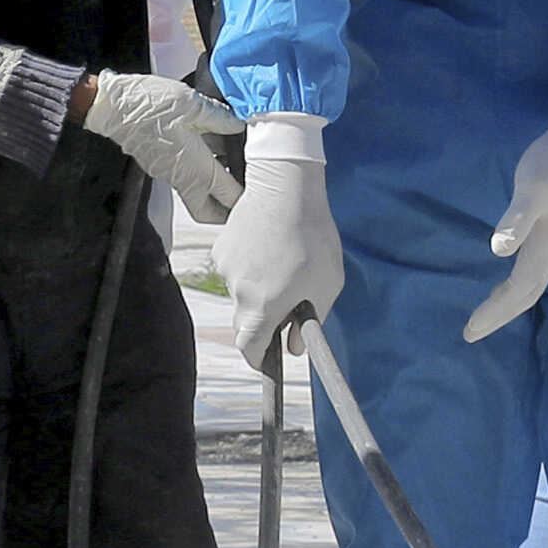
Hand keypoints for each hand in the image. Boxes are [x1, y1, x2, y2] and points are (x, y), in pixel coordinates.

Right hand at [77, 69, 247, 224]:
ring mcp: (171, 174)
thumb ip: (221, 117)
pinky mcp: (161, 165)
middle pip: (210, 212)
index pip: (231, 197)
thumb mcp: (192, 104)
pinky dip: (204, 171)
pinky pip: (188, 177)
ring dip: (217, 187)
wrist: (112, 107)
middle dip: (229, 210)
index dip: (250, 198)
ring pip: (200, 195)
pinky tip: (214, 146)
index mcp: (198, 169)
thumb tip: (240, 124)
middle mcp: (185, 179)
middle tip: (246, 192)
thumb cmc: (151, 106)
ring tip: (236, 162)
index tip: (266, 190)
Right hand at [219, 118, 339, 364]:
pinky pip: (235, 268)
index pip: (249, 348)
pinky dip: (250, 267)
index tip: (268, 358)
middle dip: (263, 321)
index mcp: (264, 307)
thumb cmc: (313, 237)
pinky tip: (268, 247)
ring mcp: (227, 269)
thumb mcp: (326, 285)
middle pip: (245, 320)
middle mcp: (239, 292)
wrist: (287, 188)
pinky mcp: (221, 248)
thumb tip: (297, 347)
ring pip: (241, 292)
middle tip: (288, 304)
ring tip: (284, 264)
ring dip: (258, 289)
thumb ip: (311, 322)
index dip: (258, 358)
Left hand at [465, 56, 547, 342]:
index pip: (520, 290)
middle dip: (499, 316)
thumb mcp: (532, 187)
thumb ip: (517, 219)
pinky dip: (513, 287)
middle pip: (527, 295)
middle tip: (470, 334)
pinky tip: (501, 285)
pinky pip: (530, 272)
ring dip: (506, 305)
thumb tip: (500, 251)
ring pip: (530, 285)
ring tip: (482, 319)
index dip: (495, 311)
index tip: (470, 329)